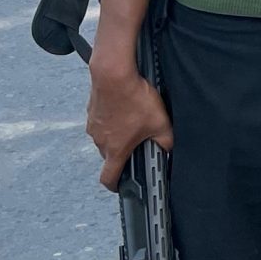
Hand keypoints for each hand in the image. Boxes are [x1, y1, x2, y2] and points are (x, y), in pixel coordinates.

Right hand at [86, 63, 171, 189]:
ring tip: (134, 118)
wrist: (113, 73)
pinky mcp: (91, 111)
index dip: (115, 185)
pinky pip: (102, 121)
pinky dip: (112, 118)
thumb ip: (166, 141)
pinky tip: (125, 106)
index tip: (121, 185)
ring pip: (105, 137)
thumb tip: (169, 149)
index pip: (108, 178)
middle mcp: (100, 141)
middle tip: (139, 140)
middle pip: (110, 155)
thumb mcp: (160, 122)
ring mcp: (93, 125)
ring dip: (117, 133)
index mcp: (115, 150)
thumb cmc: (134, 99)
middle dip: (124, 151)